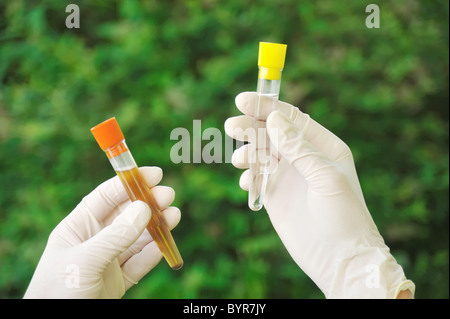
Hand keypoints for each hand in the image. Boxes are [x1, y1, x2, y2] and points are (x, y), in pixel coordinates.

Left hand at [24, 166, 180, 298]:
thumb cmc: (58, 293)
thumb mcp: (85, 261)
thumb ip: (115, 236)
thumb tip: (144, 208)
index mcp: (77, 228)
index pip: (105, 198)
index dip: (127, 183)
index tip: (151, 174)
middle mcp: (94, 241)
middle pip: (125, 215)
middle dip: (147, 203)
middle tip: (168, 194)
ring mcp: (108, 261)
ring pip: (137, 238)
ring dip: (156, 226)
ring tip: (174, 215)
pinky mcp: (119, 281)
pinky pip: (140, 263)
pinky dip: (154, 253)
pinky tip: (165, 243)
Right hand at [225, 92, 414, 297]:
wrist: (340, 261)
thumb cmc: (343, 218)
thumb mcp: (325, 177)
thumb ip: (299, 148)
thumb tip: (275, 119)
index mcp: (323, 147)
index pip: (291, 119)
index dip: (267, 107)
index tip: (243, 100)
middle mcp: (304, 158)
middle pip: (272, 133)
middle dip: (251, 127)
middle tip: (232, 127)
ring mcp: (288, 176)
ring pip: (261, 153)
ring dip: (247, 152)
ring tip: (241, 160)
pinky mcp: (275, 195)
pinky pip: (255, 177)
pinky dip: (248, 176)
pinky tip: (247, 182)